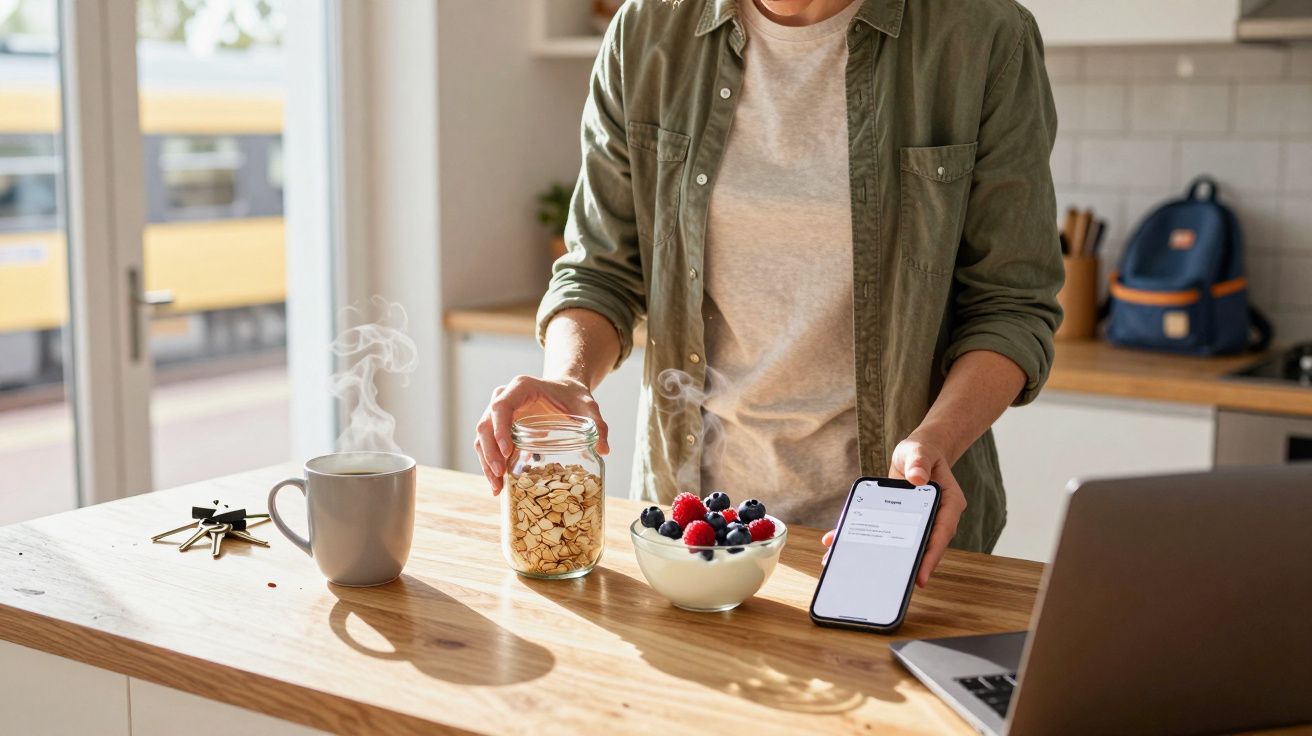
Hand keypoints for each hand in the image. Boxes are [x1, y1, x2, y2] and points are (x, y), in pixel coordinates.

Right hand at [474, 376, 609, 494]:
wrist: (566, 391)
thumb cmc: (574, 397)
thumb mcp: (588, 407)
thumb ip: (598, 425)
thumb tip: (604, 449)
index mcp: (521, 387)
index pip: (501, 406)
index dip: (500, 429)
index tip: (508, 452)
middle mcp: (504, 397)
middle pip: (486, 425)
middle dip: (490, 452)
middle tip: (500, 476)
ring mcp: (498, 413)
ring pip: (482, 438)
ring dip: (486, 463)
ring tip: (497, 488)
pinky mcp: (499, 428)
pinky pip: (488, 446)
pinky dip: (490, 465)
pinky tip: (498, 485)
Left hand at [820, 436, 966, 586]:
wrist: (917, 454)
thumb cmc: (922, 452)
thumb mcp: (919, 452)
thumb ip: (919, 463)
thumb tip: (917, 478)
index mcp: (948, 505)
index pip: (941, 534)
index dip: (931, 557)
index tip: (921, 578)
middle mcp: (934, 518)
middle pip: (920, 547)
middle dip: (902, 565)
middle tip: (883, 583)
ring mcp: (917, 523)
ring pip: (901, 546)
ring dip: (878, 556)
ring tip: (850, 565)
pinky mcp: (900, 523)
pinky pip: (886, 535)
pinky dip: (864, 539)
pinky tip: (840, 542)